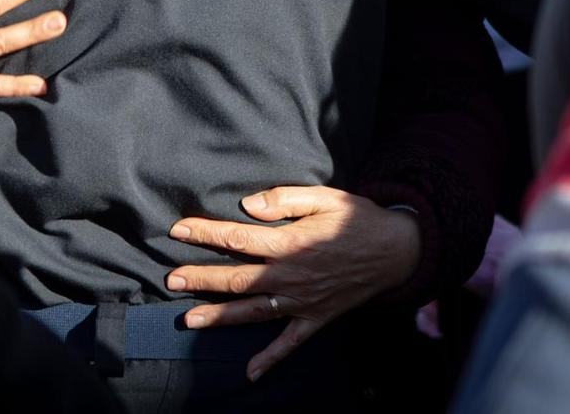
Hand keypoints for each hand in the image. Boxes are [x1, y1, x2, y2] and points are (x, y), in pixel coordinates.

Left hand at [166, 185, 422, 382]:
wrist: (397, 250)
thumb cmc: (357, 218)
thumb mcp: (324, 197)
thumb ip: (285, 199)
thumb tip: (248, 205)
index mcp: (290, 243)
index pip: (237, 237)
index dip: (206, 232)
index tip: (178, 229)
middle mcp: (290, 276)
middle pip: (237, 278)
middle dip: (201, 278)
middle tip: (172, 279)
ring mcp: (302, 301)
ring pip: (253, 311)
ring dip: (220, 316)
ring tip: (189, 319)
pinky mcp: (316, 318)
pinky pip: (290, 342)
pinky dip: (270, 359)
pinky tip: (250, 372)